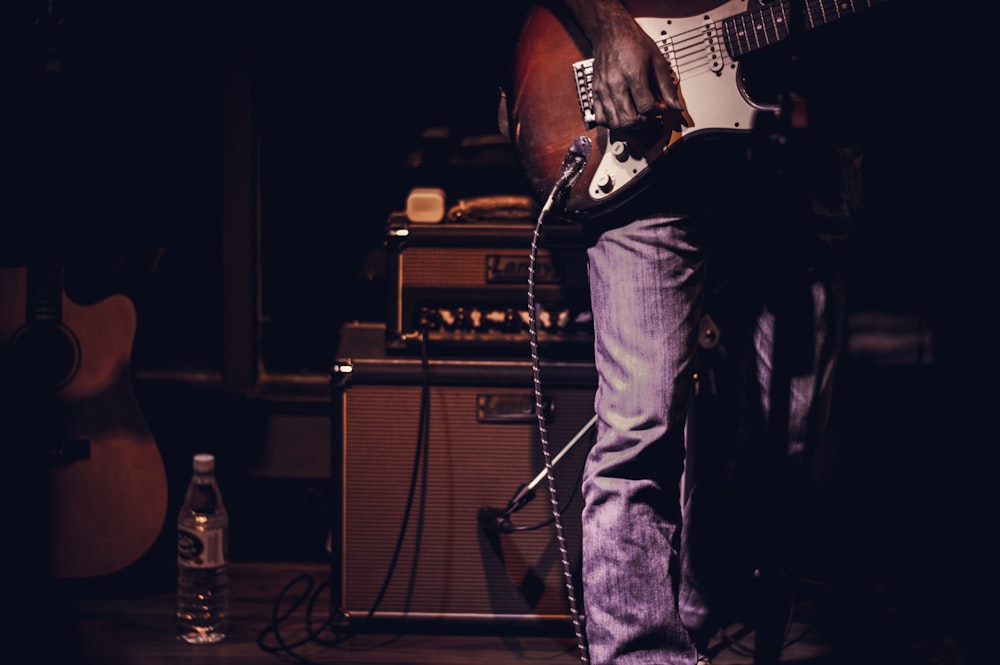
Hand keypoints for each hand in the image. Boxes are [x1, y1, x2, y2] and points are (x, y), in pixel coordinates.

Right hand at [569, 0, 685, 128]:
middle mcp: (615, 84)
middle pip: (630, 120)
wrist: (611, 33)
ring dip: (629, 124)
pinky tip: (621, 114)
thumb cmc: (633, 43)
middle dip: (644, 121)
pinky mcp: (595, 93)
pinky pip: (601, 119)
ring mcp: (603, 90)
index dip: (658, 111)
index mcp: (633, 74)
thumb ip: (666, 85)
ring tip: (637, 114)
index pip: (646, 107)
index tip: (660, 105)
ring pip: (615, 123)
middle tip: (650, 113)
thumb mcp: (657, 60)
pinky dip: (612, 122)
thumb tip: (675, 105)